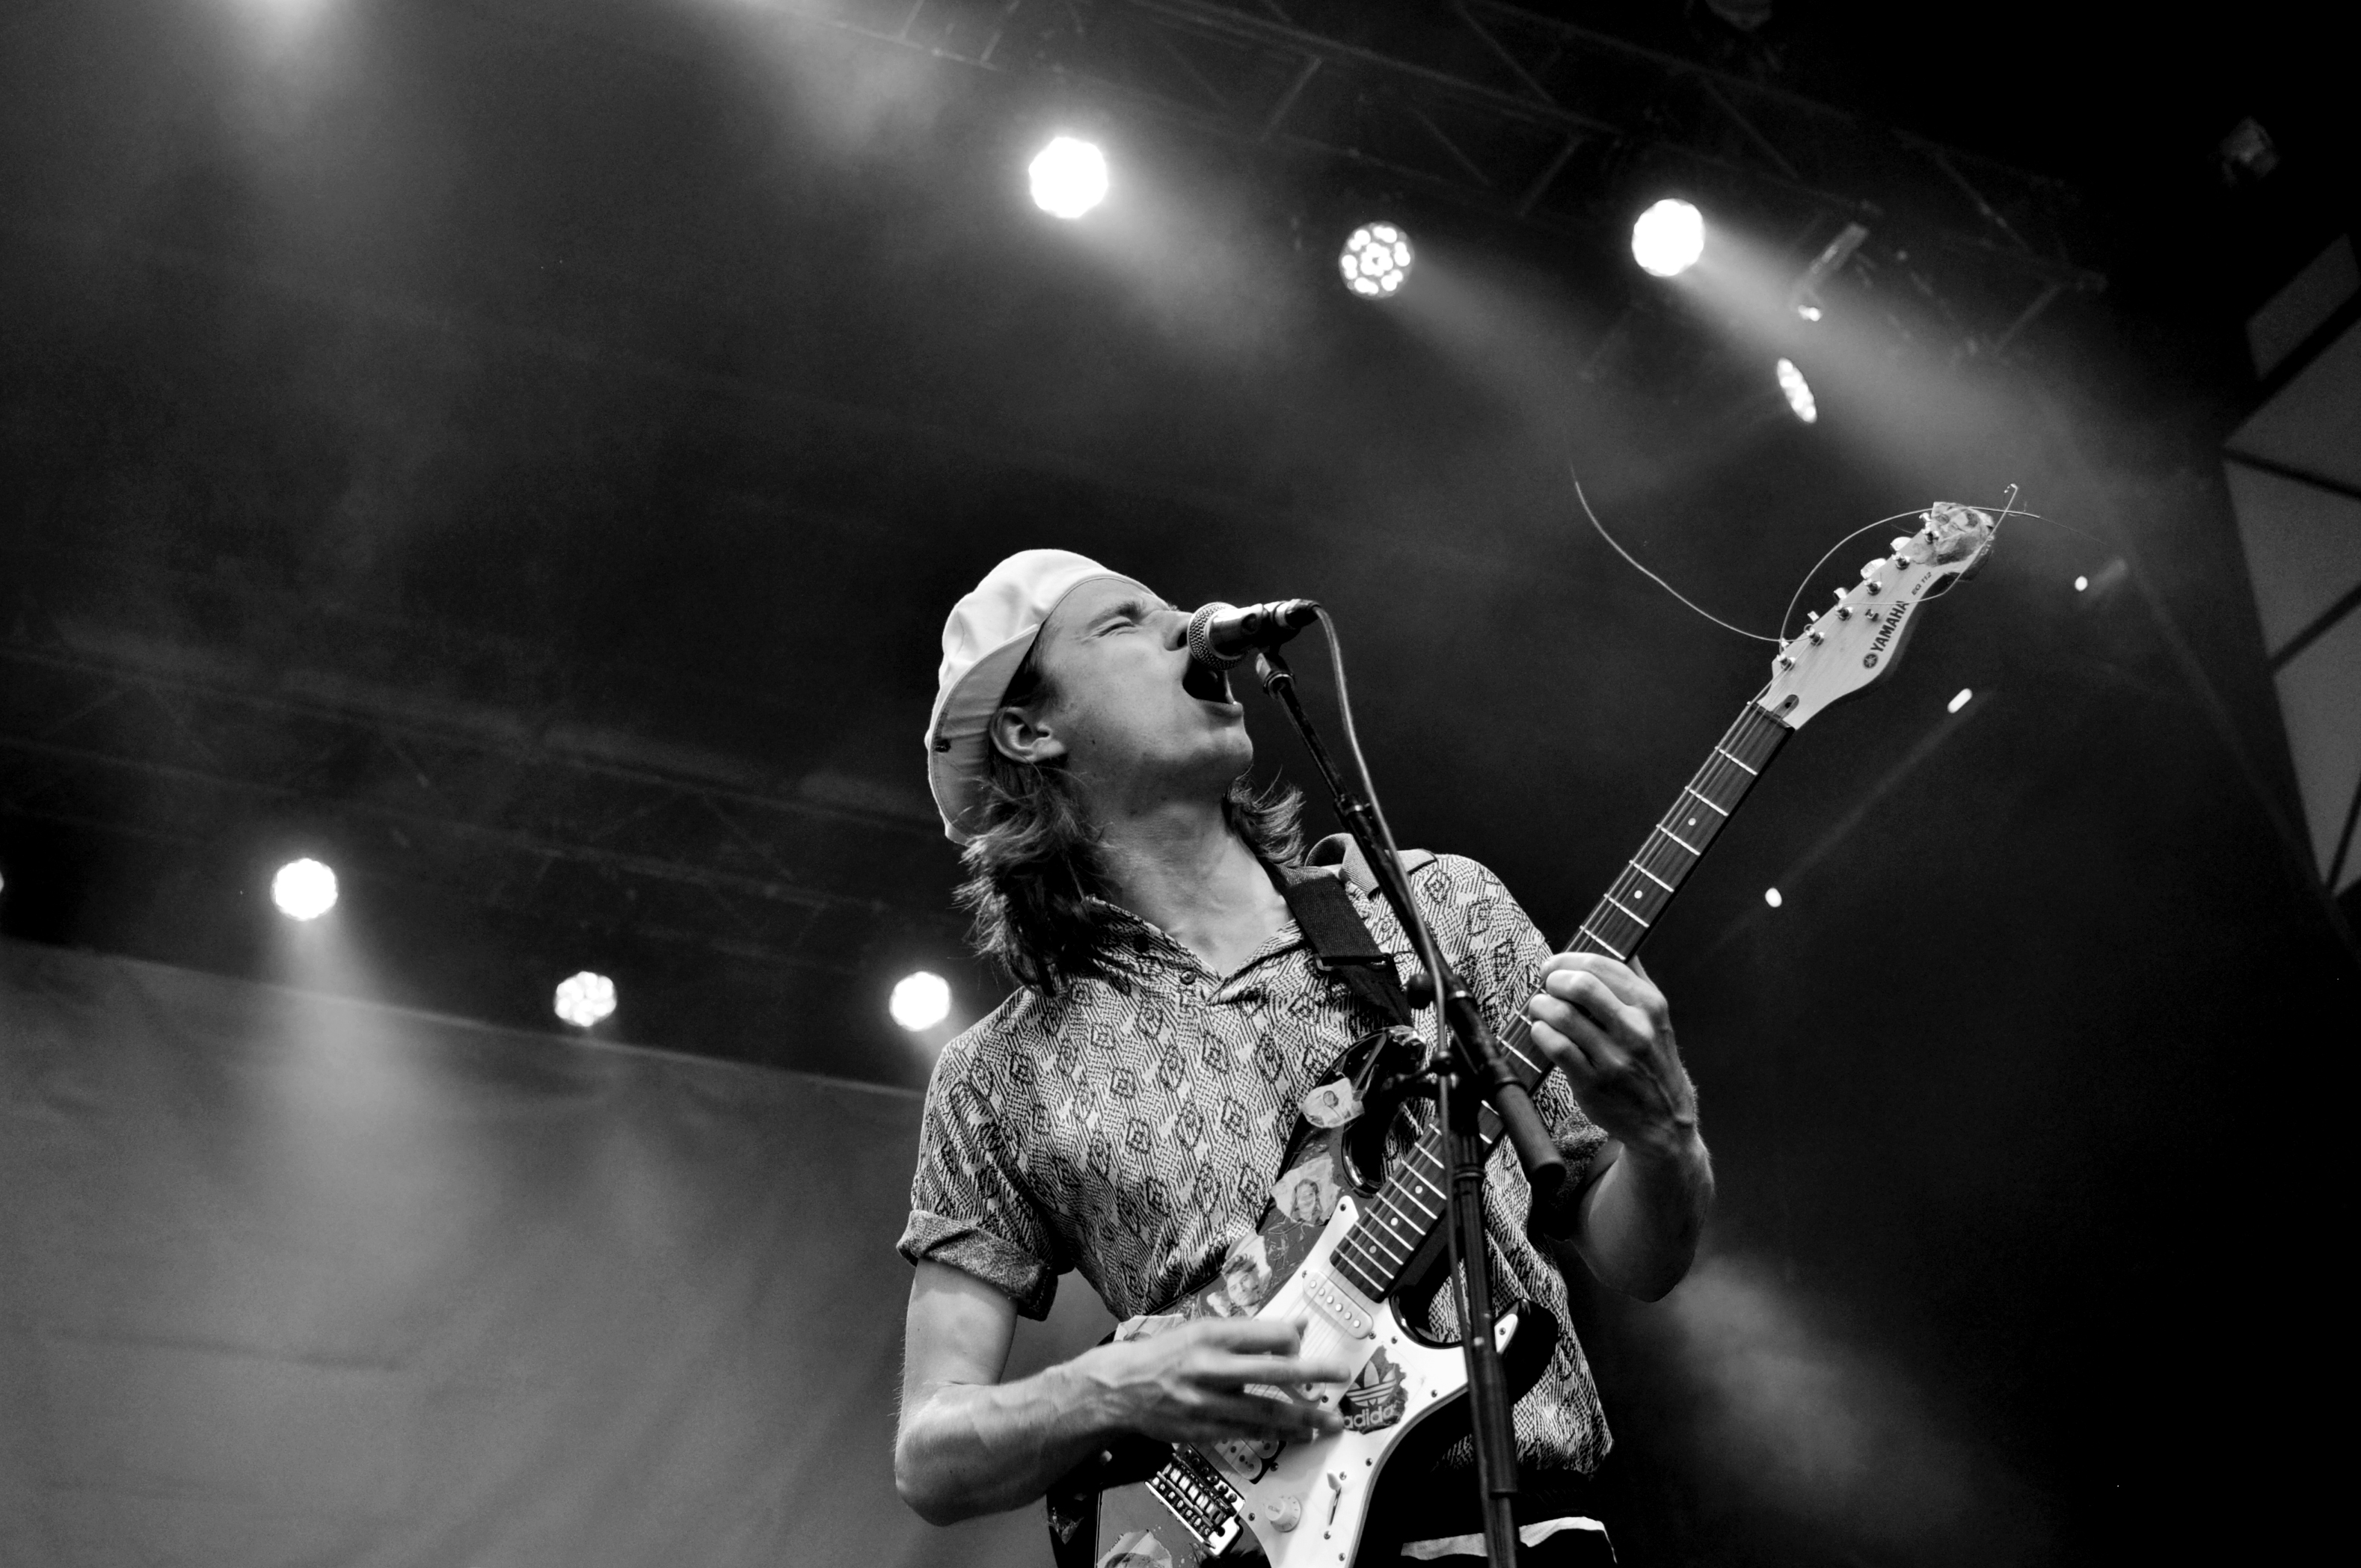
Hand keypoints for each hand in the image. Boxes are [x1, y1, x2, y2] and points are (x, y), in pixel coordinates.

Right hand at [1075, 1317, 1355, 1444]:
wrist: (1118, 1389)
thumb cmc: (1164, 1354)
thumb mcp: (1201, 1329)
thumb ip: (1248, 1331)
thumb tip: (1295, 1329)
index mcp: (1210, 1334)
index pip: (1265, 1334)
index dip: (1291, 1340)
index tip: (1305, 1344)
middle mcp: (1210, 1367)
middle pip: (1272, 1371)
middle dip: (1312, 1374)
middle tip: (1340, 1374)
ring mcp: (1207, 1402)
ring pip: (1266, 1411)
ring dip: (1303, 1416)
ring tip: (1330, 1420)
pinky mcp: (1203, 1430)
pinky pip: (1249, 1433)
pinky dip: (1277, 1434)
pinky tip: (1299, 1434)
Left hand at [1525, 954, 1698, 1158]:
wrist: (1664, 1121)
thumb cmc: (1653, 1063)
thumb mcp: (1657, 1019)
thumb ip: (1637, 981)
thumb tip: (1621, 945)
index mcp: (1650, 1004)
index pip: (1600, 964)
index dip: (1567, 960)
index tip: (1553, 967)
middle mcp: (1635, 1028)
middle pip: (1579, 985)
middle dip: (1552, 980)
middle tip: (1546, 987)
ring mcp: (1615, 1057)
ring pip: (1562, 1015)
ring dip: (1541, 1006)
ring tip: (1540, 1010)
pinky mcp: (1593, 1083)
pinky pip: (1556, 1047)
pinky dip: (1541, 1033)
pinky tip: (1543, 1032)